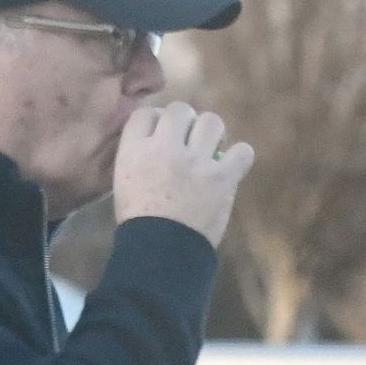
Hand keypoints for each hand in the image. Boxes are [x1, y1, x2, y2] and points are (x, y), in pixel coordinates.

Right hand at [112, 102, 255, 247]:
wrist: (160, 255)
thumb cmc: (139, 224)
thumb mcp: (123, 186)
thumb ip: (139, 158)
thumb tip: (160, 138)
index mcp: (134, 152)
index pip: (145, 113)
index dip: (155, 121)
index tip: (160, 135)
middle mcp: (164, 150)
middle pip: (179, 109)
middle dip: (184, 123)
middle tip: (186, 143)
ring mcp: (195, 162)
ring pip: (211, 121)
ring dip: (211, 133)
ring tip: (208, 151)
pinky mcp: (221, 178)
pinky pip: (242, 151)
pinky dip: (239, 157)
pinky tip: (230, 168)